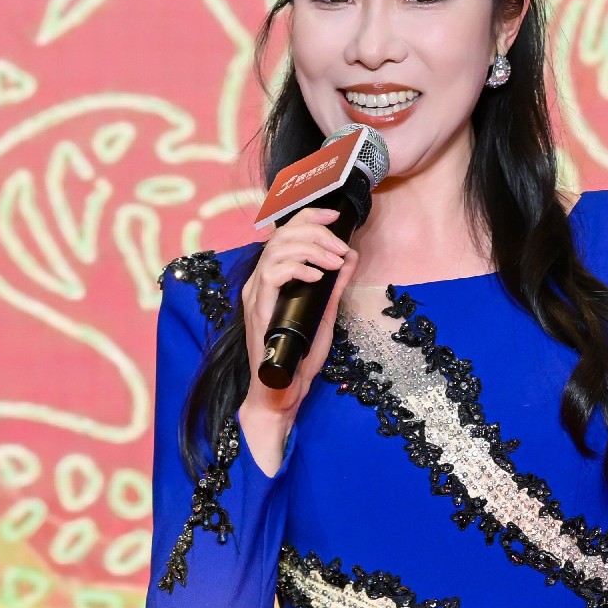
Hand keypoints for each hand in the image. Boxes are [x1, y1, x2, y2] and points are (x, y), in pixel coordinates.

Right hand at [237, 206, 356, 469]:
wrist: (282, 390)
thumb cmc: (299, 356)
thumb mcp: (325, 312)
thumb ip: (335, 285)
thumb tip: (350, 257)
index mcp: (273, 278)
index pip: (286, 233)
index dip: (310, 217)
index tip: (335, 216)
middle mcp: (260, 281)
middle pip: (282, 235)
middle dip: (317, 233)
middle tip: (342, 248)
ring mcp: (256, 294)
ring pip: (278, 249)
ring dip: (312, 249)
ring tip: (335, 261)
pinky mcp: (258, 309)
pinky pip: (273, 274)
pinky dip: (298, 267)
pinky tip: (318, 275)